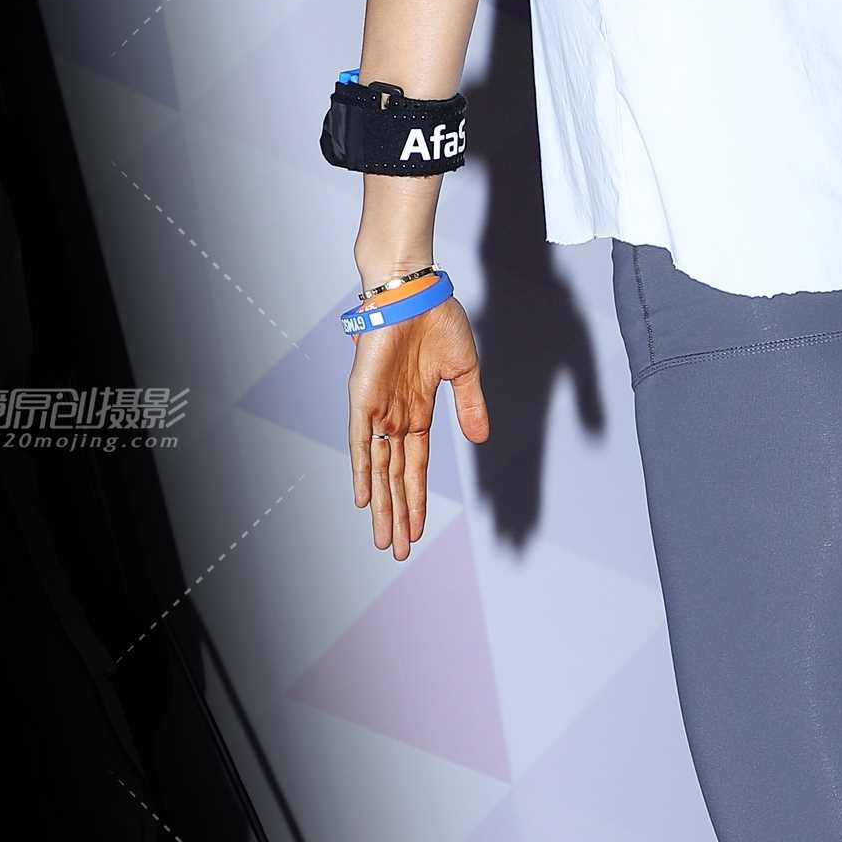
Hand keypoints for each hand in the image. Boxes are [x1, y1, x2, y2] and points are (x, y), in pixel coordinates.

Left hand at [348, 295, 488, 558]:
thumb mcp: (463, 371)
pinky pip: (361, 440)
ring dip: (382, 505)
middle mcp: (396, 415)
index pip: (416, 467)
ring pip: (379, 468)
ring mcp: (378, 408)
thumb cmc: (437, 320)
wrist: (414, 290)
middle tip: (398, 551)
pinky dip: (362, 468)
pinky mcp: (364, 396)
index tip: (419, 529)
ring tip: (384, 539)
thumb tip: (480, 440)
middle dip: (398, 514)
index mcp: (418, 411)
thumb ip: (469, 406)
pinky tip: (363, 497)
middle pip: (395, 477)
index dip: (417, 500)